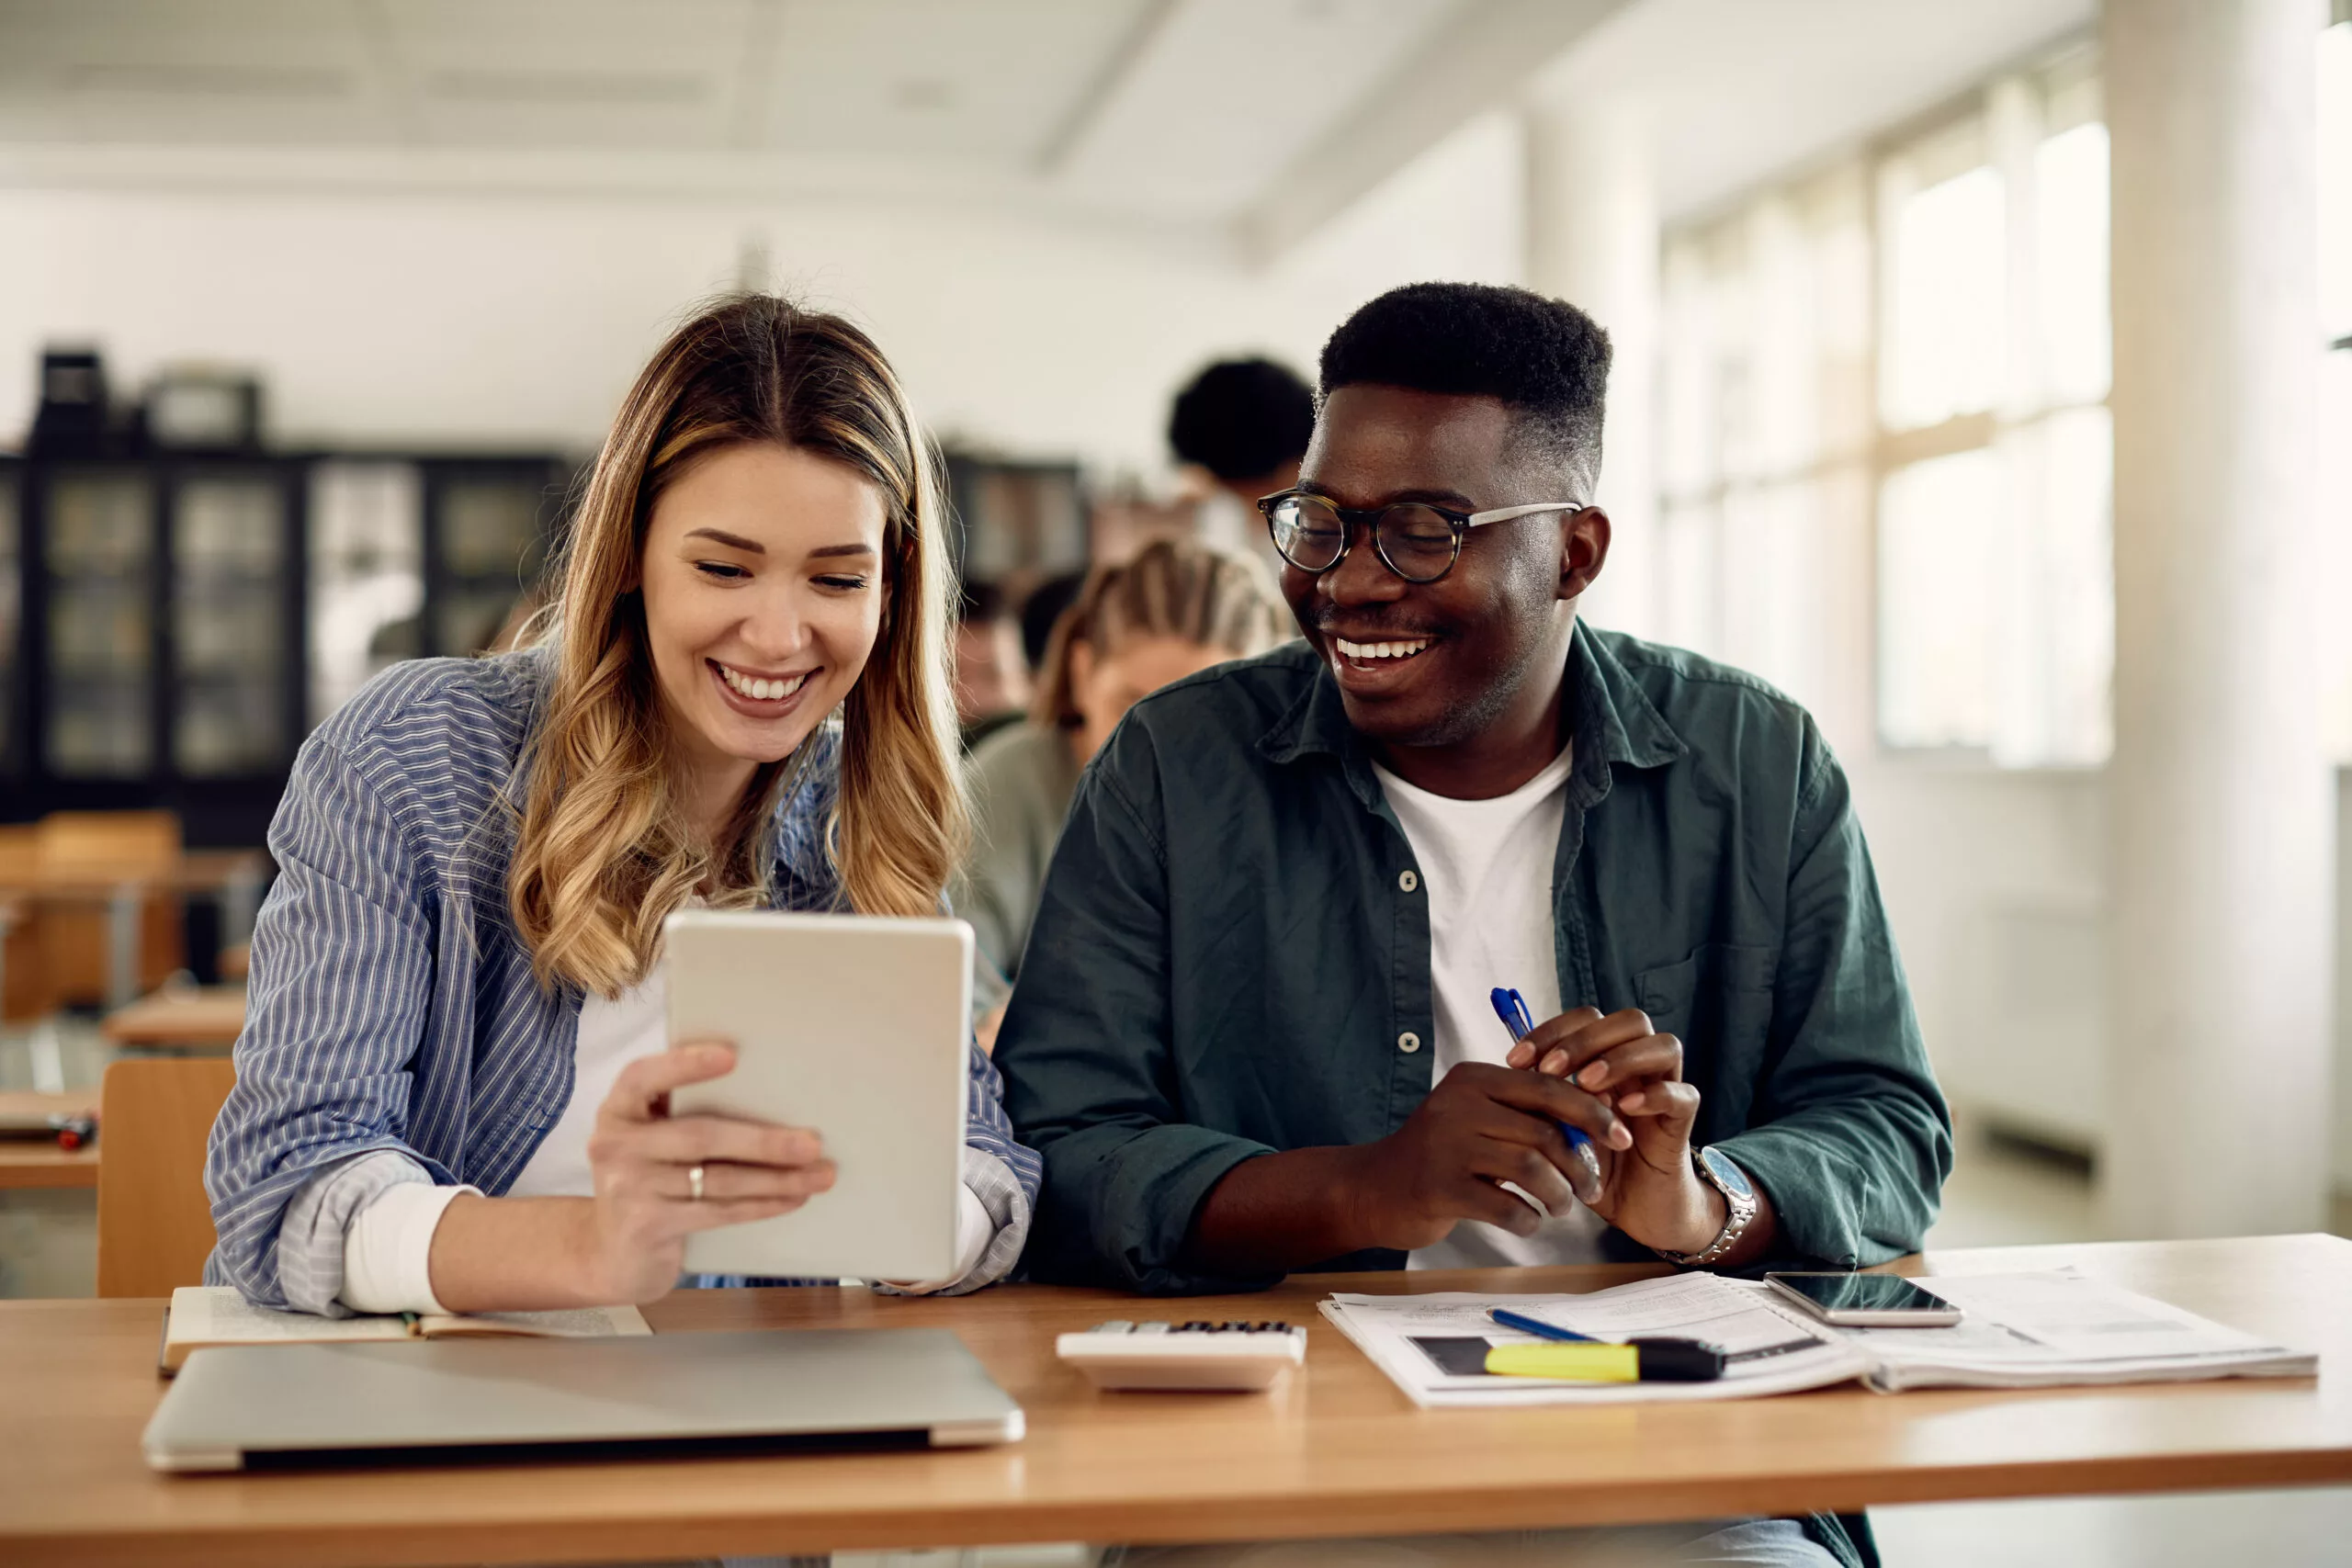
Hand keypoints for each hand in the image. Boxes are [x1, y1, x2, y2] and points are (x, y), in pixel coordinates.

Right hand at [580, 1040, 835, 1302]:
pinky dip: (761, 1205)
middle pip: (699, 1135)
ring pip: (717, 1179)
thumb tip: (767, 1089)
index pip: (642, 1076)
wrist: (614, 1256)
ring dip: (776, 1178)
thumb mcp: (651, 1140)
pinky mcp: (647, 1225)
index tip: (731, 1056)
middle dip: (763, 1140)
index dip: (685, 1064)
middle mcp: (614, 1145)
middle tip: (812, 1143)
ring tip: (819, 1174)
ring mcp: (628, 1187)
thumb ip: (682, 1112)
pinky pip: (717, 1211)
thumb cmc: (649, 1180)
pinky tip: (792, 1199)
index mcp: (618, 1110)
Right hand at [1337, 1061, 1634, 1252]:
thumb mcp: (1475, 1115)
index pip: (1547, 1086)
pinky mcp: (1441, 1188)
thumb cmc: (1440, 1153)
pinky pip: (1506, 1205)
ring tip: (1561, 1207)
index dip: (1591, 1111)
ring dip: (1558, 1194)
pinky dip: (1529, 1219)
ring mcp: (1447, 1146)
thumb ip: (1524, 1112)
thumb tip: (1597, 1119)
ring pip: (1531, 1168)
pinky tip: (1530, 1222)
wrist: (1376, 1188)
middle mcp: (1458, 1105)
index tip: (1620, 1135)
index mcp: (1473, 1079)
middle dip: (1580, 1163)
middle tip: (1592, 1186)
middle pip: (1543, 1130)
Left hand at [1506, 1008, 1720, 1255]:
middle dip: (1585, 1039)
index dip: (1553, 1030)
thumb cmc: (1595, 1164)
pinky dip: (1654, 1094)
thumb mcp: (1559, 1128)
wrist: (1635, 1209)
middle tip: (1550, 1070)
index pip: (1589, 1018)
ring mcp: (1666, 1089)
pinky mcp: (1683, 1121)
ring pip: (1664, 1045)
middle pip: (1631, 1021)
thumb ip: (1545, 1099)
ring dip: (1620, 1059)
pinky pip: (1682, 1093)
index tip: (1516, 1060)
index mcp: (1610, 1059)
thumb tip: (1509, 1072)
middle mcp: (1642, 1067)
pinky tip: (1623, 1107)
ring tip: (1587, 1085)